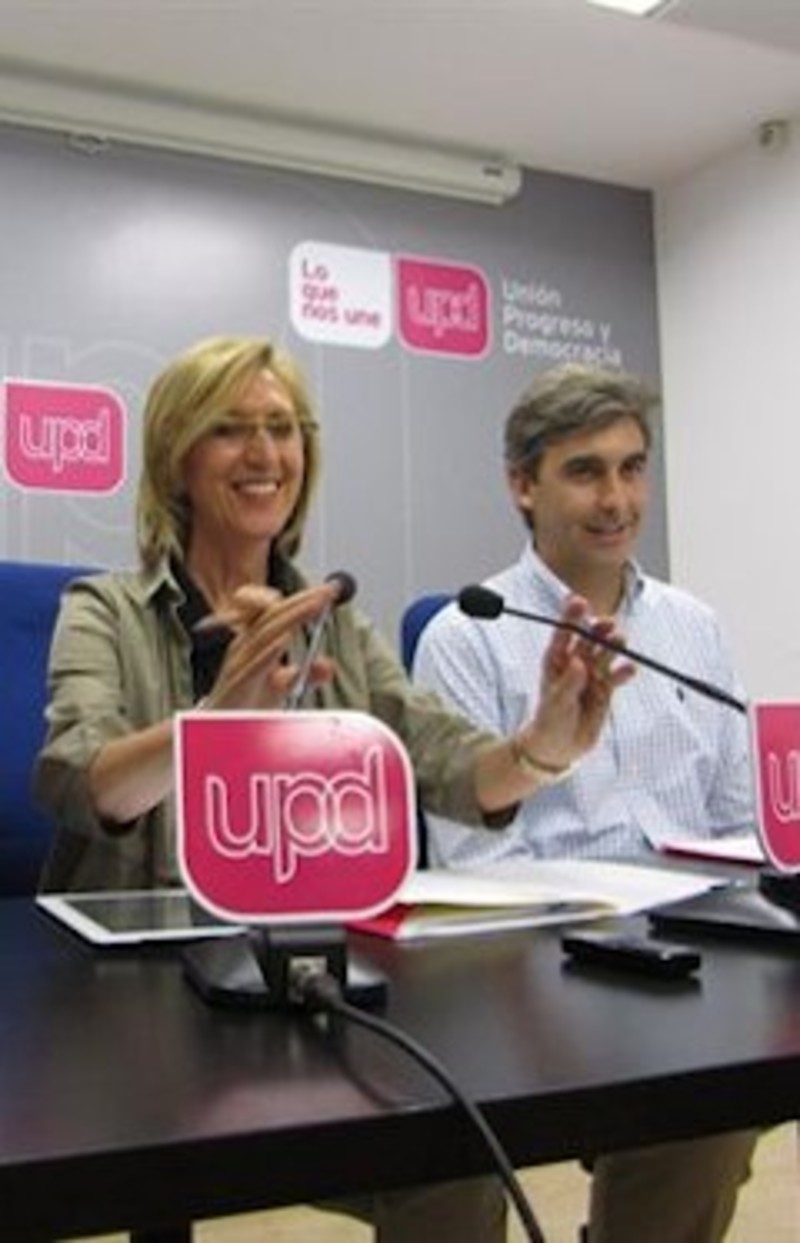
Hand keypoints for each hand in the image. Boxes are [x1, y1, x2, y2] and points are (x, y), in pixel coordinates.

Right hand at [204, 582, 335, 709]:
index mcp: (255, 643)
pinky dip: (268, 652)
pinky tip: (284, 640)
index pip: (275, 611)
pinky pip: (252, 667)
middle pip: (273, 615)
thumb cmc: (246, 704)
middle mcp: (244, 648)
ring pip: (265, 633)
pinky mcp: (235, 686)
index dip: (301, 599)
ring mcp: (238, 665)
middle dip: (303, 600)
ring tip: (316, 604)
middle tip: (330, 591)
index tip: (329, 591)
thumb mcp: (282, 685)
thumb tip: (328, 665)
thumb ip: (306, 675)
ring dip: (292, 616)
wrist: (218, 731)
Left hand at [517, 596, 635, 768]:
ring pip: (605, 654)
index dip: (571, 617)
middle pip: (589, 640)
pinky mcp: (605, 689)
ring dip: (613, 646)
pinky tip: (630, 669)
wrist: (559, 747)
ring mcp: (592, 675)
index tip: (578, 602)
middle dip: (598, 629)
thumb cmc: (549, 721)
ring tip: (620, 639)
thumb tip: (579, 663)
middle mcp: (575, 663)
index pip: (563, 633)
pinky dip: (624, 672)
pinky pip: (617, 676)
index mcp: (555, 660)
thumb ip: (569, 683)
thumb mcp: (556, 702)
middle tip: (607, 623)